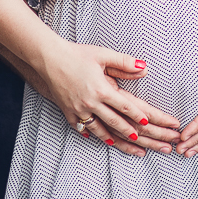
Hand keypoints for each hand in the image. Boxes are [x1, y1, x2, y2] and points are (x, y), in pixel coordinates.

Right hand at [40, 42, 180, 156]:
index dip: (137, 115)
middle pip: (113, 121)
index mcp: (101, 89)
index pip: (124, 106)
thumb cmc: (77, 54)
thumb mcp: (103, 55)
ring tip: (122, 143)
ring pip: (98, 128)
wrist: (49, 59)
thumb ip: (125, 63)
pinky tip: (95, 138)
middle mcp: (90, 102)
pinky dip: (89, 133)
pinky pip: (80, 127)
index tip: (148, 122)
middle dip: (128, 131)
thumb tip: (145, 69)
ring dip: (111, 137)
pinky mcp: (67, 111)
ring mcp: (78, 109)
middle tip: (141, 139)